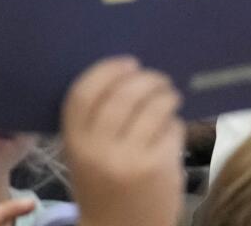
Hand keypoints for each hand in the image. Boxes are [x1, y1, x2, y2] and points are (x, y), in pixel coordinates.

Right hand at [61, 56, 185, 225]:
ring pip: (154, 107)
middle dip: (147, 78)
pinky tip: (172, 128)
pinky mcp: (158, 167)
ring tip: (170, 96)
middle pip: (124, 94)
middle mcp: (99, 151)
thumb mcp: (87, 157)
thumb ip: (97, 123)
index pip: (84, 94)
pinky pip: (172, 129)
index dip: (107, 71)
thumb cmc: (105, 187)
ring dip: (167, 96)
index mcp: (75, 145)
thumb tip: (127, 75)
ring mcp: (129, 159)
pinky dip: (175, 123)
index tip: (127, 63)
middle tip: (158, 79)